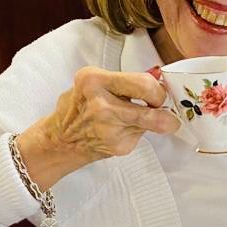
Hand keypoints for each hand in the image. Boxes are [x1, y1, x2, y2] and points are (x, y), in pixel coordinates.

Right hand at [16, 66, 178, 188]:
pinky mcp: (118, 146)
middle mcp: (102, 105)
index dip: (158, 90)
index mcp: (95, 80)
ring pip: (150, 124)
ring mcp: (110, 129)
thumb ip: (124, 81)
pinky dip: (136, 132)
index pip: (144, 83)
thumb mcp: (94, 82)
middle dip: (165, 112)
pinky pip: (141, 135)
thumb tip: (157, 80)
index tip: (158, 92)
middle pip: (152, 110)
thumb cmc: (79, 106)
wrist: (61, 139)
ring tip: (134, 118)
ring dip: (151, 122)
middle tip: (164, 112)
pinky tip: (120, 130)